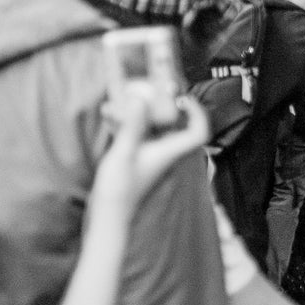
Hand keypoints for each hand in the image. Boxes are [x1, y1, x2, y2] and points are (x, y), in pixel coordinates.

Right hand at [90, 93, 209, 219]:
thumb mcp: (124, 153)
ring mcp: (148, 153)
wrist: (106, 216)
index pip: (198, 132)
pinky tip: (108, 114)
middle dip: (159, 103)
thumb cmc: (119, 189)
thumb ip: (133, 126)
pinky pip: (135, 132)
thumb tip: (141, 98)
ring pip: (150, 125)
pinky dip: (124, 121)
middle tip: (146, 88)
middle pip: (172, 122)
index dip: (197, 113)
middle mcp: (163, 151)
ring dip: (136, 111)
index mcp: (169, 150)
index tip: (182, 97)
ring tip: (118, 100)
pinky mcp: (134, 156)